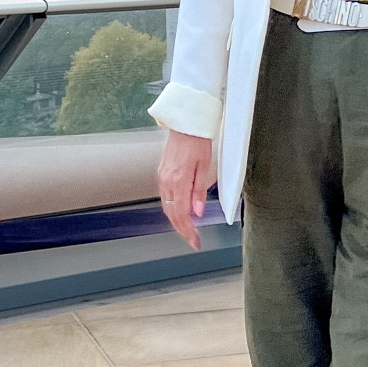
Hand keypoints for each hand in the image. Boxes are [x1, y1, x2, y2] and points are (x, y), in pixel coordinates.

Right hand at [158, 129, 215, 249]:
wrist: (185, 125)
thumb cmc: (197, 141)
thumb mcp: (205, 167)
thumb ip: (199, 191)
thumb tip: (197, 211)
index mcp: (179, 180)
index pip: (181, 214)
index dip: (188, 231)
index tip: (194, 241)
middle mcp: (167, 181)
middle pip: (172, 214)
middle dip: (182, 230)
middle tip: (193, 240)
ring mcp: (162, 177)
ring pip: (167, 207)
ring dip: (177, 220)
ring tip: (188, 229)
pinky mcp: (162, 173)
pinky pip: (165, 197)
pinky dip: (172, 208)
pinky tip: (181, 211)